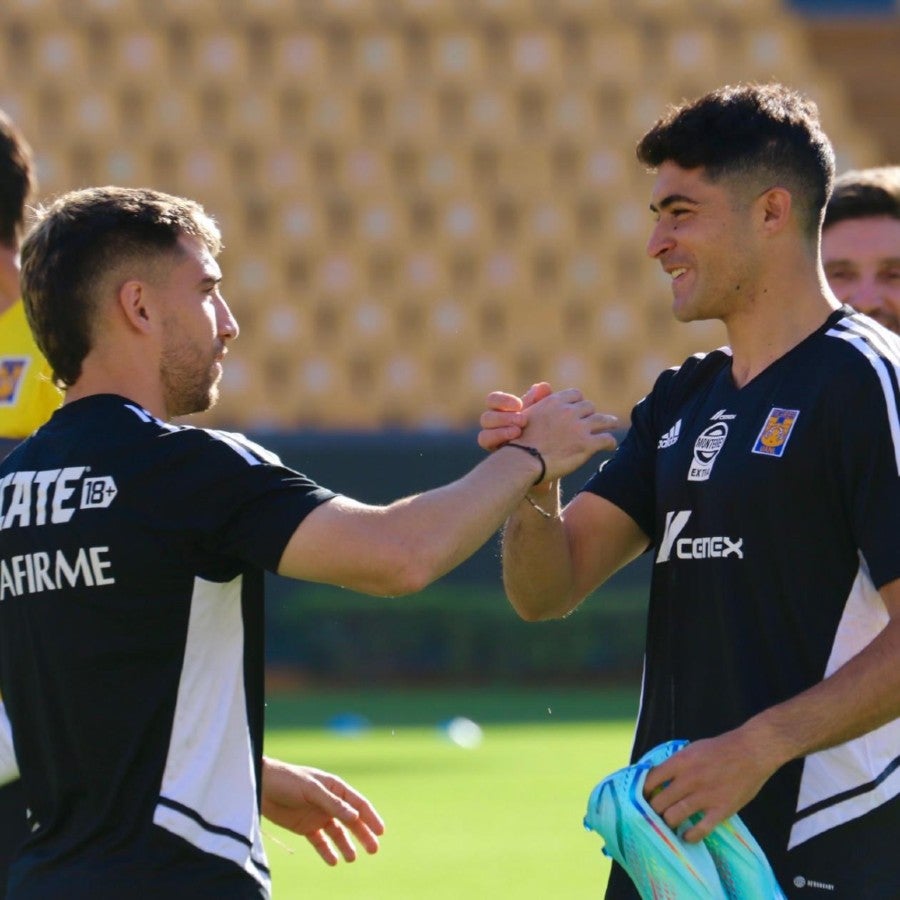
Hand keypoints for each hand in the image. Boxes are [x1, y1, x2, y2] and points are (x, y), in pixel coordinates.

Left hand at [261, 757, 384, 864]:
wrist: (262, 786)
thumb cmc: (288, 780)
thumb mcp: (312, 790)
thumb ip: (333, 804)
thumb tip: (355, 816)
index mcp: (335, 787)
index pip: (357, 803)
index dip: (370, 816)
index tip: (380, 831)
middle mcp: (329, 802)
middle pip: (351, 820)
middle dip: (363, 834)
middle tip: (374, 849)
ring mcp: (318, 815)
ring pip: (337, 833)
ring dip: (346, 845)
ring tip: (352, 858)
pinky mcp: (305, 827)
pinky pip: (320, 841)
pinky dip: (327, 851)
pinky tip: (333, 861)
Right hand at [478, 382, 552, 450]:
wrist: (546, 453)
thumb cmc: (544, 427)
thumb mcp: (544, 412)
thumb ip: (543, 400)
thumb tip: (543, 387)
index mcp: (501, 410)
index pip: (493, 400)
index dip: (503, 401)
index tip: (518, 405)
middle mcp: (493, 424)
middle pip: (486, 418)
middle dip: (504, 418)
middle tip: (522, 420)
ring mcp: (492, 439)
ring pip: (484, 434)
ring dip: (501, 431)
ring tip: (518, 432)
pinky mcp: (494, 453)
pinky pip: (487, 445)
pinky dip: (498, 440)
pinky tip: (514, 441)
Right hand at [517, 389, 618, 482]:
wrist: (522, 461)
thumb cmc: (518, 441)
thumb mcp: (525, 414)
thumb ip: (537, 399)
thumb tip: (544, 385)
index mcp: (554, 402)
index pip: (575, 395)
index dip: (578, 403)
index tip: (580, 410)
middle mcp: (568, 411)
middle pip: (589, 407)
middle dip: (590, 414)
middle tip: (593, 422)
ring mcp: (579, 428)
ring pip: (603, 420)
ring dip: (609, 422)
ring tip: (613, 425)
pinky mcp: (586, 445)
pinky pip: (606, 439)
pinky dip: (609, 442)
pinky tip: (610, 446)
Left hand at [642, 730, 774, 841]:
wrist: (751, 752)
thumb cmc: (720, 749)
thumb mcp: (691, 749)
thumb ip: (674, 764)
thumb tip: (655, 777)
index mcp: (680, 762)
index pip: (650, 780)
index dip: (643, 792)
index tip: (642, 797)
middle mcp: (689, 780)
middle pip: (659, 802)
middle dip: (653, 810)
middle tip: (654, 813)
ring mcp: (705, 796)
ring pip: (673, 817)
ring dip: (667, 822)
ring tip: (668, 822)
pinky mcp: (721, 810)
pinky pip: (700, 830)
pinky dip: (689, 836)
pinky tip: (685, 836)